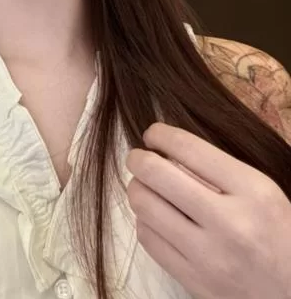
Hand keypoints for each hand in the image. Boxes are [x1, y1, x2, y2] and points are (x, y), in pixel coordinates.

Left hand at [125, 122, 290, 298]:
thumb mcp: (261, 191)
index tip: (152, 134)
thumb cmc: (278, 234)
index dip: (160, 135)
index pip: (189, 149)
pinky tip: (155, 216)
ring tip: (145, 185)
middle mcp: (229, 223)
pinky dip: (145, 220)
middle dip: (138, 159)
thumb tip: (168, 149)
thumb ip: (218, 169)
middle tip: (138, 157)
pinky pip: (149, 239)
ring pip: (145, 206)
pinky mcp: (194, 281)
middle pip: (156, 175)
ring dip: (138, 189)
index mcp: (252, 191)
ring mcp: (208, 256)